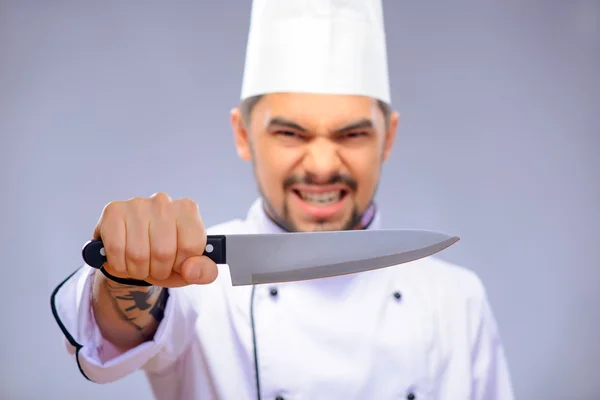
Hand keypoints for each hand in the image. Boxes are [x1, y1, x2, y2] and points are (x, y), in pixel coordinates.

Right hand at [92, 192, 217, 287]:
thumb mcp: (191, 268)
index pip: (191, 247)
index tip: (176, 262)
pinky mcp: (113, 211)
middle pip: (163, 252)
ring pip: (138, 254)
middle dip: (158, 270)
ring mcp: (137, 204)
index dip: (182, 264)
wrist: (133, 253)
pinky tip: (123, 258)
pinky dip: (119, 265)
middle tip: (155, 266)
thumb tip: (191, 270)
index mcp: (188, 210)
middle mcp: (164, 202)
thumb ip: (204, 271)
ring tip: (139, 263)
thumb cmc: (167, 257)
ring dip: (137, 270)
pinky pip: (116, 250)